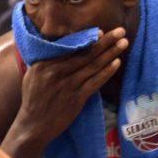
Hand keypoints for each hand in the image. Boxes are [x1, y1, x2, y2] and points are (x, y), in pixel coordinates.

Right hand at [14, 27, 127, 142]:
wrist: (33, 126)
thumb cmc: (33, 100)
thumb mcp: (32, 76)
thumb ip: (46, 61)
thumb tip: (60, 46)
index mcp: (45, 64)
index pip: (70, 46)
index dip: (88, 38)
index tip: (102, 31)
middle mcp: (56, 72)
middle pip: (85, 53)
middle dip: (105, 41)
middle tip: (120, 31)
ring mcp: (67, 85)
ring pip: (93, 66)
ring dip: (110, 53)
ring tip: (124, 43)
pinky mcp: (76, 99)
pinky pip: (95, 82)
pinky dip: (106, 72)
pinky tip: (116, 64)